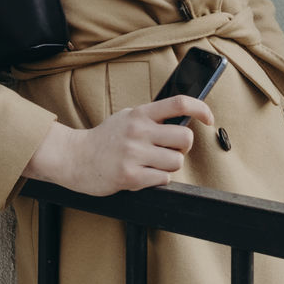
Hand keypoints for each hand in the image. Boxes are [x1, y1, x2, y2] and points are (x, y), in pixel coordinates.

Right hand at [22, 95, 214, 195]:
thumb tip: (183, 118)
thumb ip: (151, 117)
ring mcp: (134, 154)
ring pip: (176, 162)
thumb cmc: (105, 139)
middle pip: (185, 138)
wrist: (75, 158)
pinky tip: (143, 174)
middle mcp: (138, 131)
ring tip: (151, 164)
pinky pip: (163, 179)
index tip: (208, 118)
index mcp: (140, 114)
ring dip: (169, 166)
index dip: (200, 109)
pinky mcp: (130, 176)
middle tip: (170, 150)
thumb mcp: (127, 118)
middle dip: (182, 147)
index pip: (178, 104)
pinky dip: (157, 179)